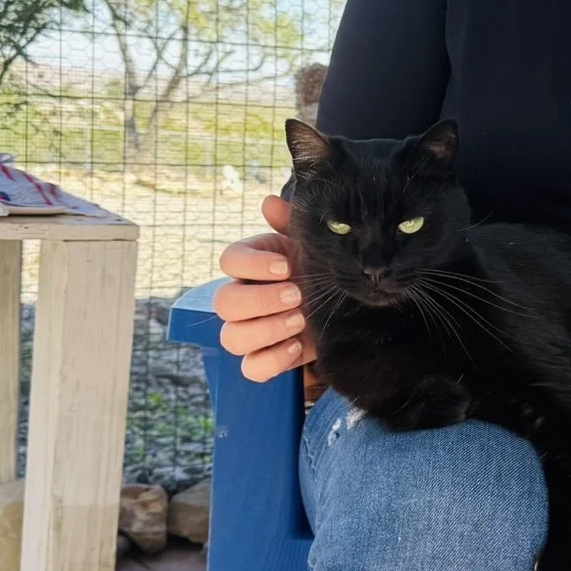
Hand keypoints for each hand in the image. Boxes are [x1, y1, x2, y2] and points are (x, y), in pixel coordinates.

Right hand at [214, 195, 316, 382]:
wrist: (347, 305)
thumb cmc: (321, 269)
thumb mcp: (313, 245)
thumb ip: (292, 223)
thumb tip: (269, 203)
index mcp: (252, 264)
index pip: (229, 260)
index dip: (252, 265)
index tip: (285, 267)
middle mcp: (243, 297)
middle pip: (223, 302)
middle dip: (260, 300)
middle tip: (296, 296)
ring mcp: (251, 331)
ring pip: (231, 337)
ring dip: (265, 330)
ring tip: (300, 321)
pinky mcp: (265, 358)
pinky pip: (250, 368)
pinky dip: (271, 360)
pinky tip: (296, 347)